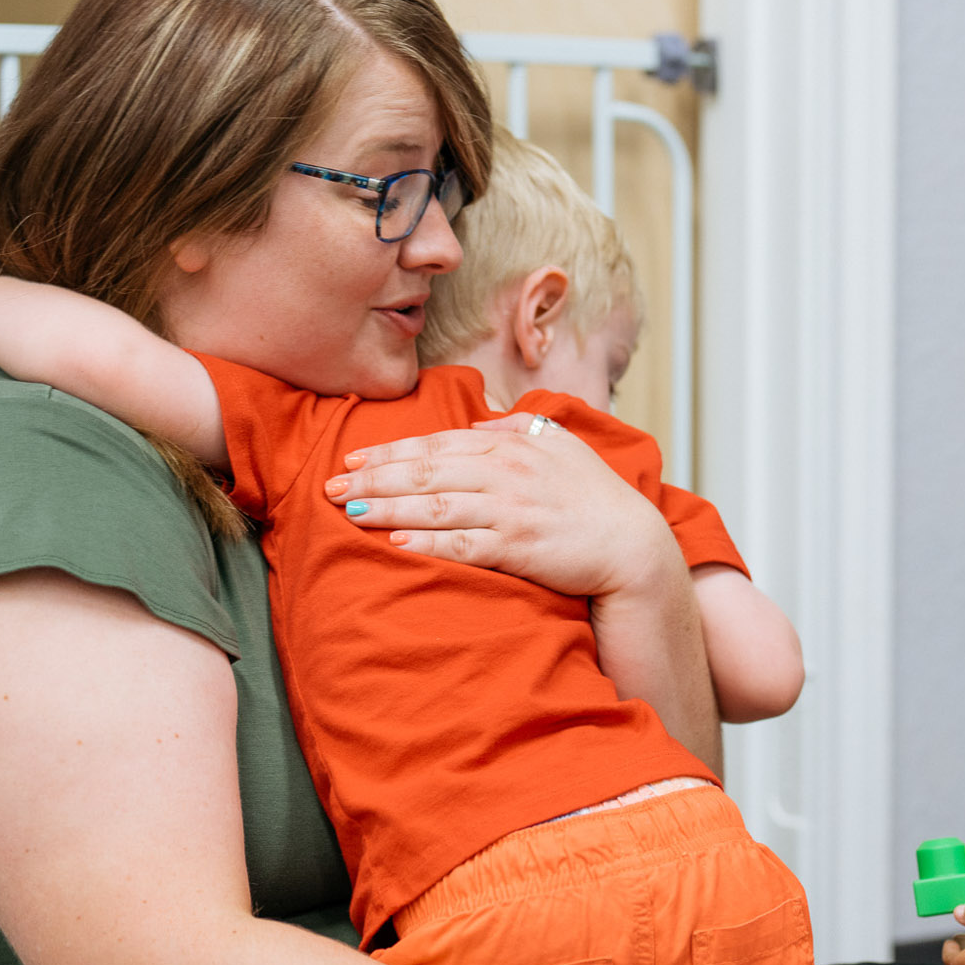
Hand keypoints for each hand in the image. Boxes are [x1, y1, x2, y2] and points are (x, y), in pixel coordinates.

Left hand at [326, 414, 678, 596]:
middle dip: (374, 479)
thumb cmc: (595, 499)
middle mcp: (508, 471)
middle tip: (330, 488)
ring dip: (388, 507)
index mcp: (512, 445)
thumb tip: (481, 418)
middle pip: (427, 471)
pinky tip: (397, 542)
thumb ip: (517, 430)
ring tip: (349, 513)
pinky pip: (464, 543)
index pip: (438, 443)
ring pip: (437, 504)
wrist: (634, 545)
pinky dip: (429, 541)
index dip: (391, 452)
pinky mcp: (521, 546)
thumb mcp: (560, 447)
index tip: (352, 461)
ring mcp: (513, 509)